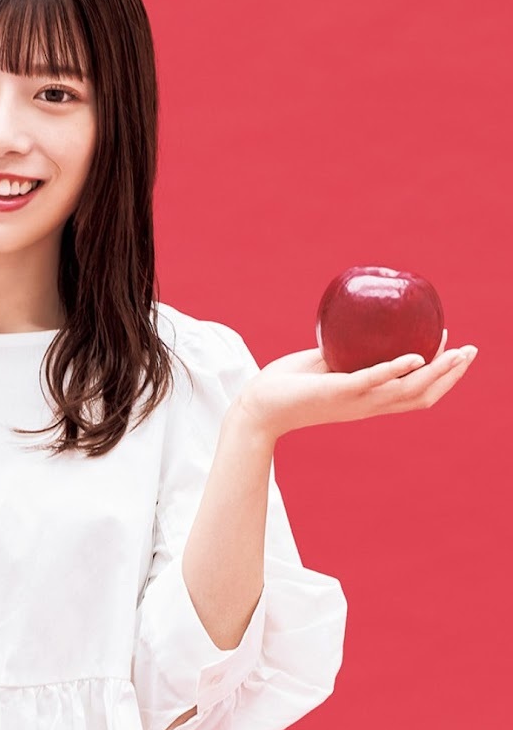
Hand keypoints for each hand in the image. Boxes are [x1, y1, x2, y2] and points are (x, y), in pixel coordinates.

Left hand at [235, 328, 479, 442]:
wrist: (258, 405)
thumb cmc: (289, 385)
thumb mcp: (328, 362)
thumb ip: (348, 349)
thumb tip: (363, 323)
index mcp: (369, 399)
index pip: (416, 393)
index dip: (442, 376)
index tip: (458, 352)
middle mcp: (368, 405)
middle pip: (422, 395)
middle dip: (451, 374)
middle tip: (472, 351)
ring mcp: (355, 400)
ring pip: (406, 390)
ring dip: (436, 371)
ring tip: (455, 351)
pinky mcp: (338, 393)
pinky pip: (372, 380)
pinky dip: (396, 368)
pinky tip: (415, 356)